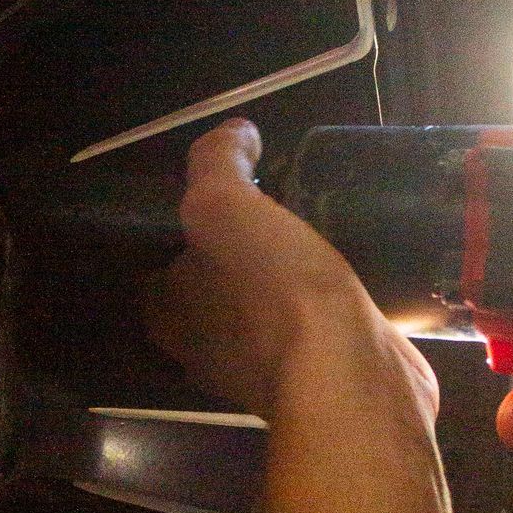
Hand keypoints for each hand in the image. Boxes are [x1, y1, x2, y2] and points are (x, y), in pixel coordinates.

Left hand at [144, 119, 439, 424]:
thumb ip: (217, 162)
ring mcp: (262, 370)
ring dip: (288, 277)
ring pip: (266, 307)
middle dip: (243, 249)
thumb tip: (236, 133)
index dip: (188, 223)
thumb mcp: (222, 205)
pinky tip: (351, 275)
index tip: (230, 194)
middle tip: (281, 207)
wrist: (349, 376)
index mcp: (168, 314)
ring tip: (320, 233)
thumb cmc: (272, 291)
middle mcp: (204, 348)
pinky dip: (326, 305)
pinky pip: (313, 330)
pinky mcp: (315, 379)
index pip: (161, 260)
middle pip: (216, 283)